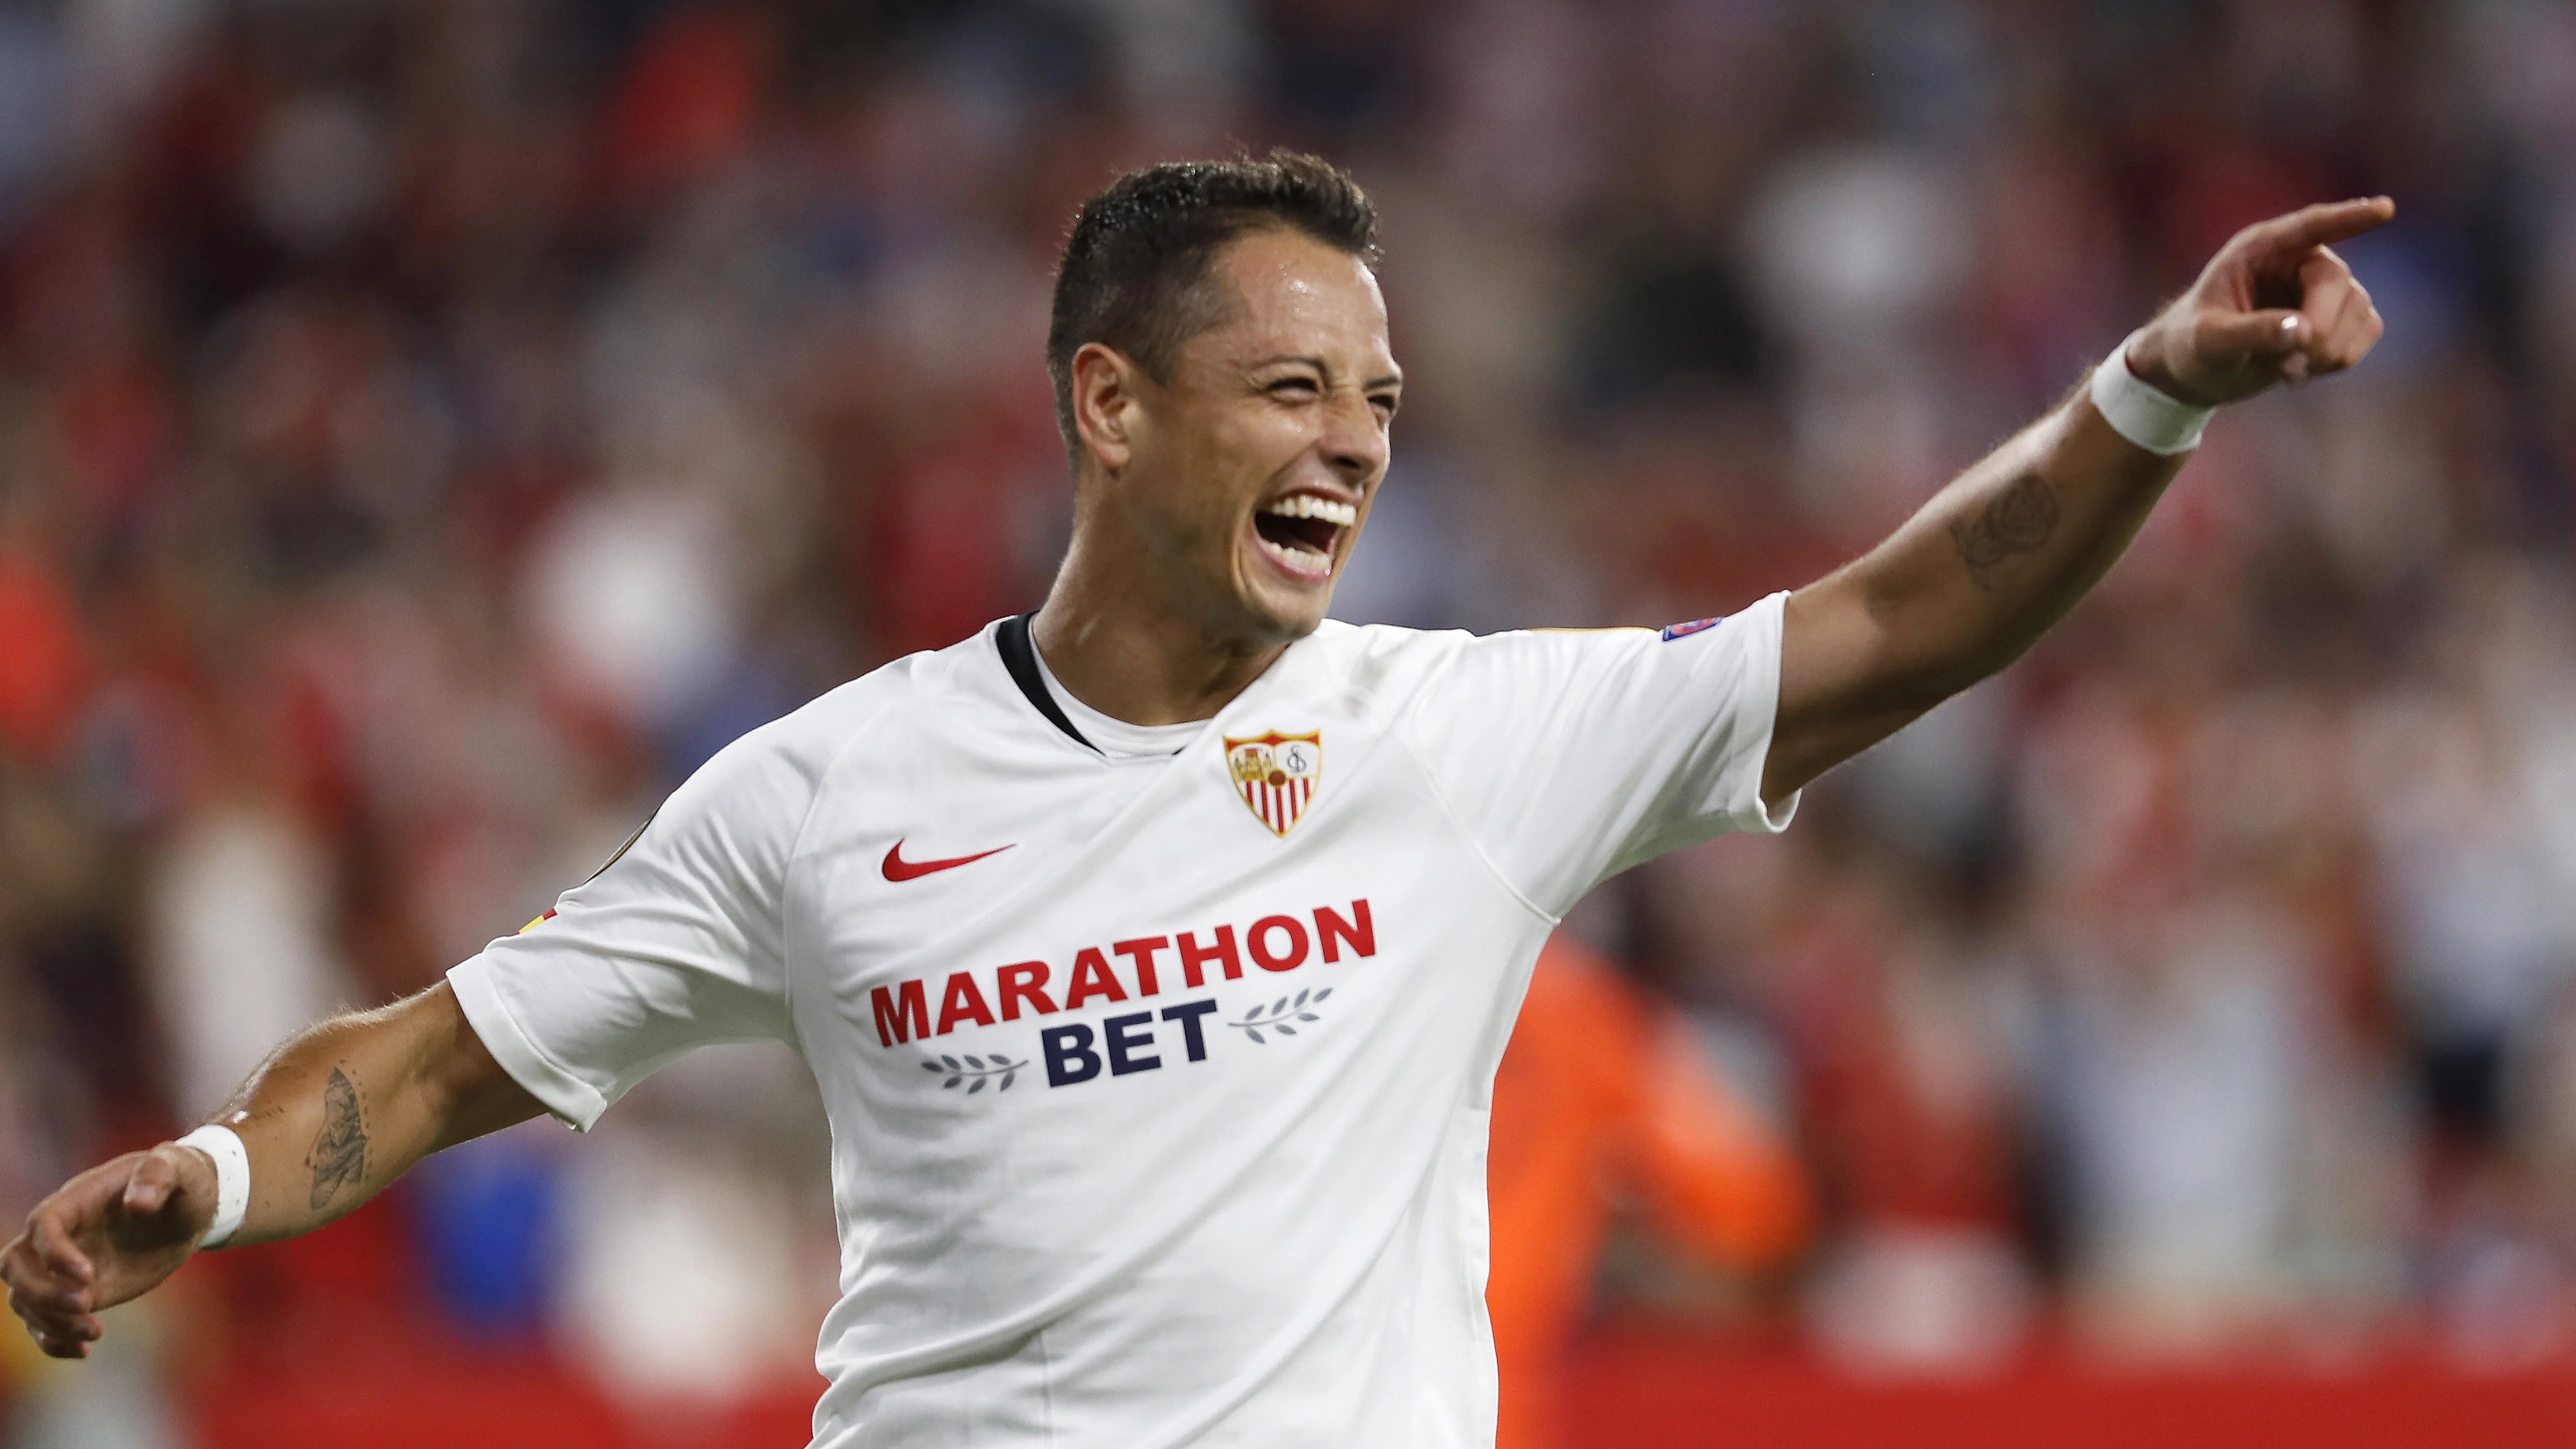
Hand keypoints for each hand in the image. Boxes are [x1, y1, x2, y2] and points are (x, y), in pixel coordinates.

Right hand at [3, 1143, 218, 1357]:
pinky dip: (54, 1341)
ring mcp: (62, 1268)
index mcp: (74, 1200)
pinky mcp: (77, 1293)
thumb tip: (138, 1203)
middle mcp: (59, 1236)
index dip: (54, 1252)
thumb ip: (158, 1175)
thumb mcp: (180, 1168)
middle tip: (87, 1304)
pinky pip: (45, 1322)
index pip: (42, 1224)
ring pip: (24, 1298)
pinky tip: (83, 1351)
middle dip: (41, 1291)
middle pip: (15, 1265)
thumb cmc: (181, 1182)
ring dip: (50, 1321)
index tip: (87, 1276)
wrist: (186, 1212)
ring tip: (96, 1331)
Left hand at [2125, 196, 2394, 406]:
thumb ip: (2251, 332)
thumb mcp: (2209, 341)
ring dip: (2330, 351)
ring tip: (2287, 372)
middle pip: (2336, 283)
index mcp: (2260, 249)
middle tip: (2289, 368)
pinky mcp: (2341, 315)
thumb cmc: (2191, 345)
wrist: (2197, 370)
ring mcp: (2324, 286)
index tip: (2385, 209)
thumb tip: (2303, 330)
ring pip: (2359, 310)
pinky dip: (2341, 358)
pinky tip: (2304, 370)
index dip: (2349, 217)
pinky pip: (2368, 330)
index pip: (2310, 226)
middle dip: (2320, 330)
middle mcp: (2298, 260)